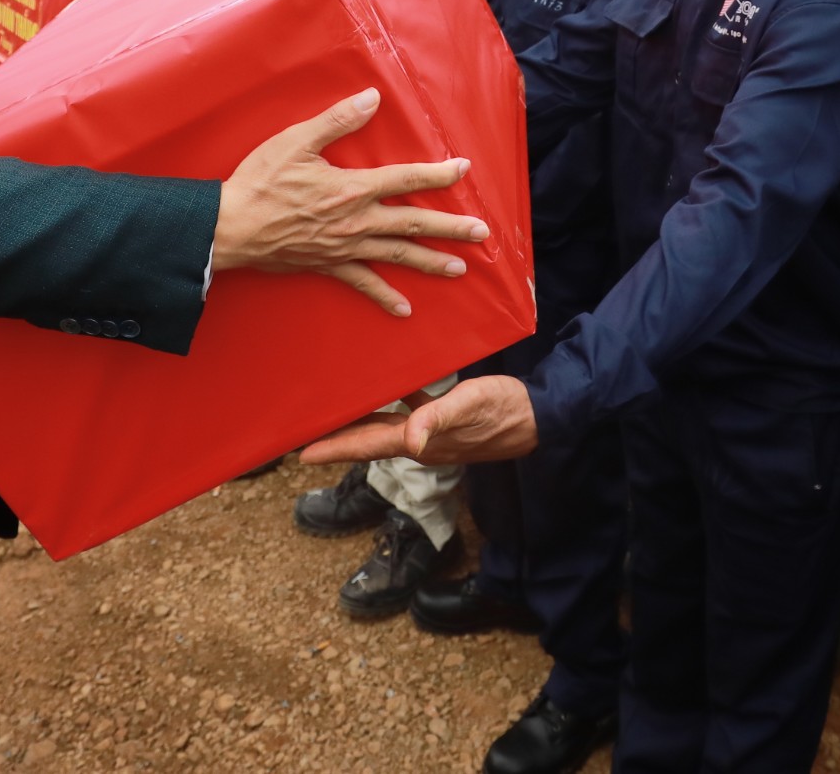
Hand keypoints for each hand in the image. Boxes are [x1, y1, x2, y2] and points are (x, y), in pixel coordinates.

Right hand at [212, 88, 482, 315]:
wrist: (230, 228)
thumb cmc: (260, 181)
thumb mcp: (297, 141)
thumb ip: (337, 120)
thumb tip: (372, 98)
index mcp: (353, 187)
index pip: (406, 178)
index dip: (438, 173)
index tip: (463, 169)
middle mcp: (357, 220)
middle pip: (414, 223)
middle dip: (451, 228)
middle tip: (482, 234)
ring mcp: (345, 247)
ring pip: (397, 255)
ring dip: (431, 262)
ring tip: (460, 268)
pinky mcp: (329, 265)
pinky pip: (363, 284)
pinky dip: (384, 296)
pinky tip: (404, 309)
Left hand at [300, 376, 538, 465]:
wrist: (538, 417)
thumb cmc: (504, 409)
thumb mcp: (470, 406)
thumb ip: (438, 420)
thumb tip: (409, 442)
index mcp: (420, 441)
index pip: (367, 446)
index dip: (333, 449)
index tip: (300, 452)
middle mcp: (420, 442)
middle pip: (368, 441)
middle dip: (336, 439)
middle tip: (303, 433)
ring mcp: (432, 434)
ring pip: (384, 428)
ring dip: (358, 424)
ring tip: (333, 414)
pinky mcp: (444, 420)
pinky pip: (407, 414)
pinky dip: (389, 405)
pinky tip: (386, 387)